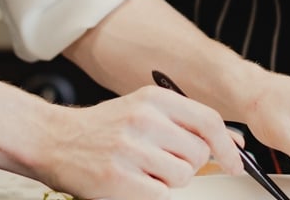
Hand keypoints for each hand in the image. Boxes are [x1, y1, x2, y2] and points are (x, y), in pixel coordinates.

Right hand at [35, 86, 243, 199]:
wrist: (54, 139)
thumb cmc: (102, 127)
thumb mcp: (144, 110)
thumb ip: (185, 122)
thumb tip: (231, 141)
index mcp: (153, 98)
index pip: (208, 121)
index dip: (227, 145)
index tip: (235, 162)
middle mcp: (144, 119)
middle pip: (198, 152)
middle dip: (189, 163)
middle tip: (162, 160)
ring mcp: (130, 149)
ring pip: (182, 175)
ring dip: (169, 179)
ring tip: (144, 169)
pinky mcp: (118, 178)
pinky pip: (162, 194)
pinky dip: (153, 193)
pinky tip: (133, 180)